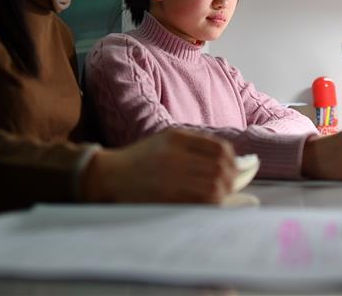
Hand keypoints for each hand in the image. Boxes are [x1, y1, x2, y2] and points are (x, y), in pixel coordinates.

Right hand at [80, 128, 237, 203]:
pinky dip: (211, 204)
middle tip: (231, 186)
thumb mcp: (165, 139)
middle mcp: (174, 154)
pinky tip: (209, 204)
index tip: (234, 168)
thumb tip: (234, 159)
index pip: (220, 148)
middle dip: (232, 179)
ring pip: (214, 187)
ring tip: (221, 196)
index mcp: (176, 137)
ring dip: (223, 194)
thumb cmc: (140, 159)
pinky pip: (199, 202)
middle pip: (220, 168)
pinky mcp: (165, 197)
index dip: (232, 161)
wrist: (107, 176)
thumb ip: (195, 144)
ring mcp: (170, 176)